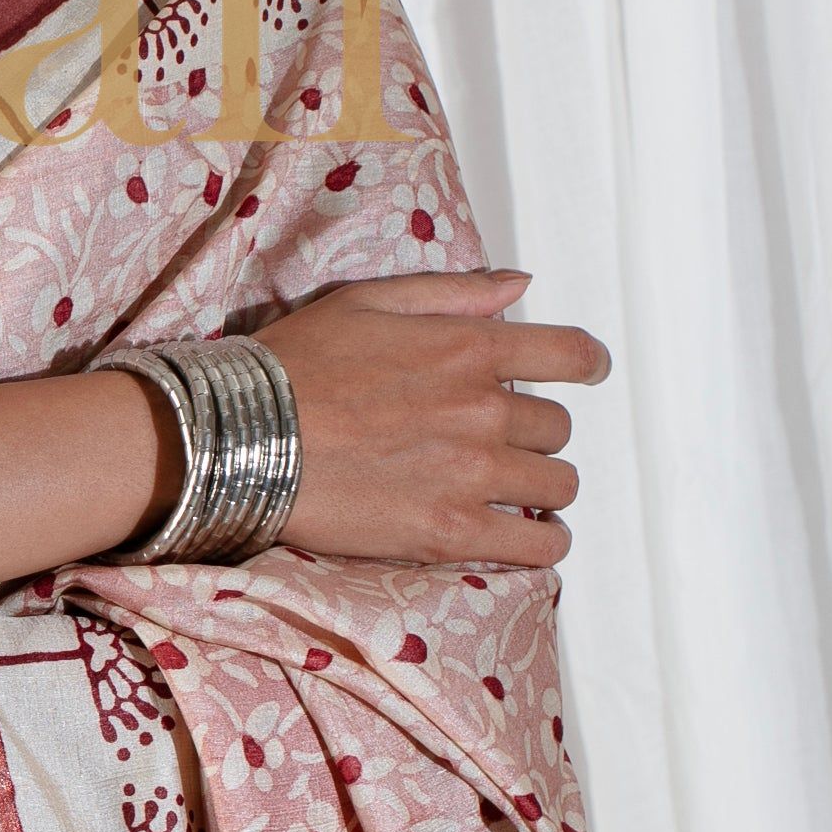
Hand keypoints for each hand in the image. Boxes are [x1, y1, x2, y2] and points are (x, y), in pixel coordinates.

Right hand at [255, 268, 609, 567]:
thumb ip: (453, 294)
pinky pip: (537, 545)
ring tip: (512, 491)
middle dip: (535, 432)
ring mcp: (471, 474)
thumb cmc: (297, 364)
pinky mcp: (451, 531)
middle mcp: (482, 410)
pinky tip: (526, 538)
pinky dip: (542, 543)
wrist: (244, 438)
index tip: (587, 373)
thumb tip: (520, 285)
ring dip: (541, 487)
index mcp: (468, 347)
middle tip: (498, 440)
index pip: (569, 354)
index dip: (587, 364)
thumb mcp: (368, 302)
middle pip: (558, 427)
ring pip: (557, 486)